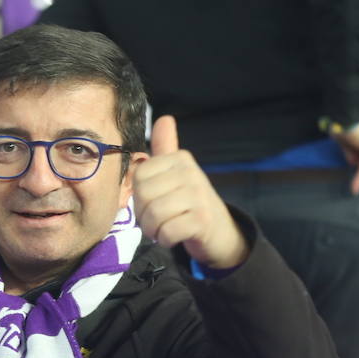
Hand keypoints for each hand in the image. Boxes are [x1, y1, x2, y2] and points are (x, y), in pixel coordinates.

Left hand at [133, 116, 248, 269]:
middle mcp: (191, 172)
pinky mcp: (202, 220)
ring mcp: (199, 196)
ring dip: (153, 230)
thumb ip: (166, 148)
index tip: (150, 203)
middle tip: (155, 221)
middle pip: (144, 196)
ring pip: (154, 215)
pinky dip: (165, 239)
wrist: (221, 231)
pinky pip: (168, 231)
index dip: (137, 196)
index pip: (138, 176)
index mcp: (180, 159)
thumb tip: (164, 118)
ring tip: (162, 229)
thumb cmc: (190, 201)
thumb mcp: (177, 172)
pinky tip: (172, 237)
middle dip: (143, 215)